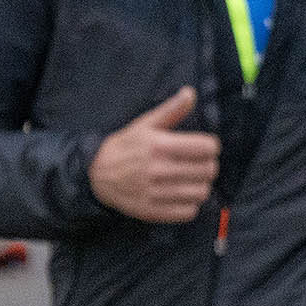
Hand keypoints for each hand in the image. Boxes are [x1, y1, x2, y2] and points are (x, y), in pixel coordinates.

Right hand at [87, 86, 219, 222]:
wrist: (95, 174)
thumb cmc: (125, 147)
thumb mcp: (144, 124)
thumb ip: (171, 110)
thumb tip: (190, 93)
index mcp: (158, 145)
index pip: (207, 147)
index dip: (209, 146)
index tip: (202, 148)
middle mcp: (158, 169)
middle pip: (208, 170)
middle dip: (207, 166)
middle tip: (197, 165)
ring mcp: (154, 193)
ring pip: (201, 193)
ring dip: (200, 186)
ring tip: (190, 181)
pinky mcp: (152, 211)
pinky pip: (189, 212)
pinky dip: (189, 205)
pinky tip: (180, 196)